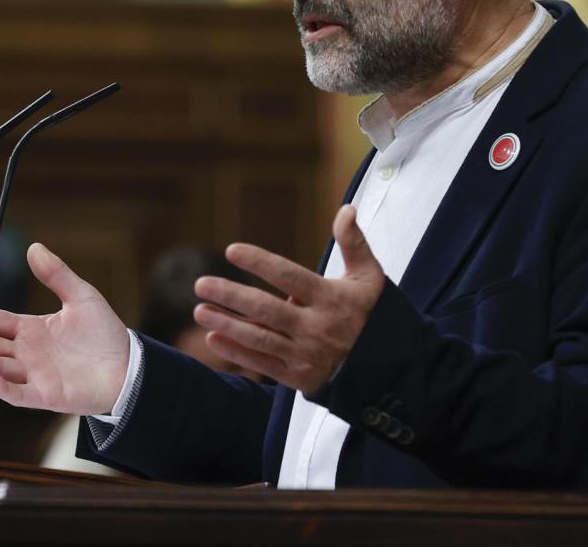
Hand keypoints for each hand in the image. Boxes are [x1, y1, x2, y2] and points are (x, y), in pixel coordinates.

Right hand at [0, 243, 129, 414]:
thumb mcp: (81, 296)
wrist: (128, 366)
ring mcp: (33, 375)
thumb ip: (56, 274)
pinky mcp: (44, 396)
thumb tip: (34, 247)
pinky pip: (18, 394)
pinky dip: (2, 388)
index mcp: (31, 330)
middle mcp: (27, 353)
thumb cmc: (104, 333)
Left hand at [193, 204, 384, 394]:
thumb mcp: (369, 278)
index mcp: (331, 300)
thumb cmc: (373, 316)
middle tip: (201, 284)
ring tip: (199, 309)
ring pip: (260, 338)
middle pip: (267, 309)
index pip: (289, 276)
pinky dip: (236, 352)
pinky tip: (213, 337)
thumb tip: (346, 209)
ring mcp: (306, 355)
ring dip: (227, 324)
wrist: (388, 369)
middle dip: (231, 296)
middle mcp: (317, 328)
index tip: (232, 250)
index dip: (260, 263)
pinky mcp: (299, 378)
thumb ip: (354, 243)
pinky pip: (262, 364)